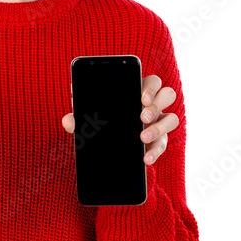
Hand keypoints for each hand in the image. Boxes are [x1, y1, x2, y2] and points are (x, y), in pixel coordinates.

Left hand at [61, 74, 179, 165]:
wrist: (110, 148)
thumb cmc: (103, 123)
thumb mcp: (91, 120)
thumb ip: (80, 118)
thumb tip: (68, 120)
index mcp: (138, 92)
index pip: (152, 81)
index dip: (151, 87)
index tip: (141, 98)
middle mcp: (153, 105)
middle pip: (167, 95)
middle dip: (156, 104)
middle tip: (141, 116)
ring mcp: (159, 123)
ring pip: (172, 119)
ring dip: (159, 127)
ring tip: (142, 137)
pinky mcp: (160, 142)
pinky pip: (164, 144)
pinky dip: (155, 152)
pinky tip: (145, 158)